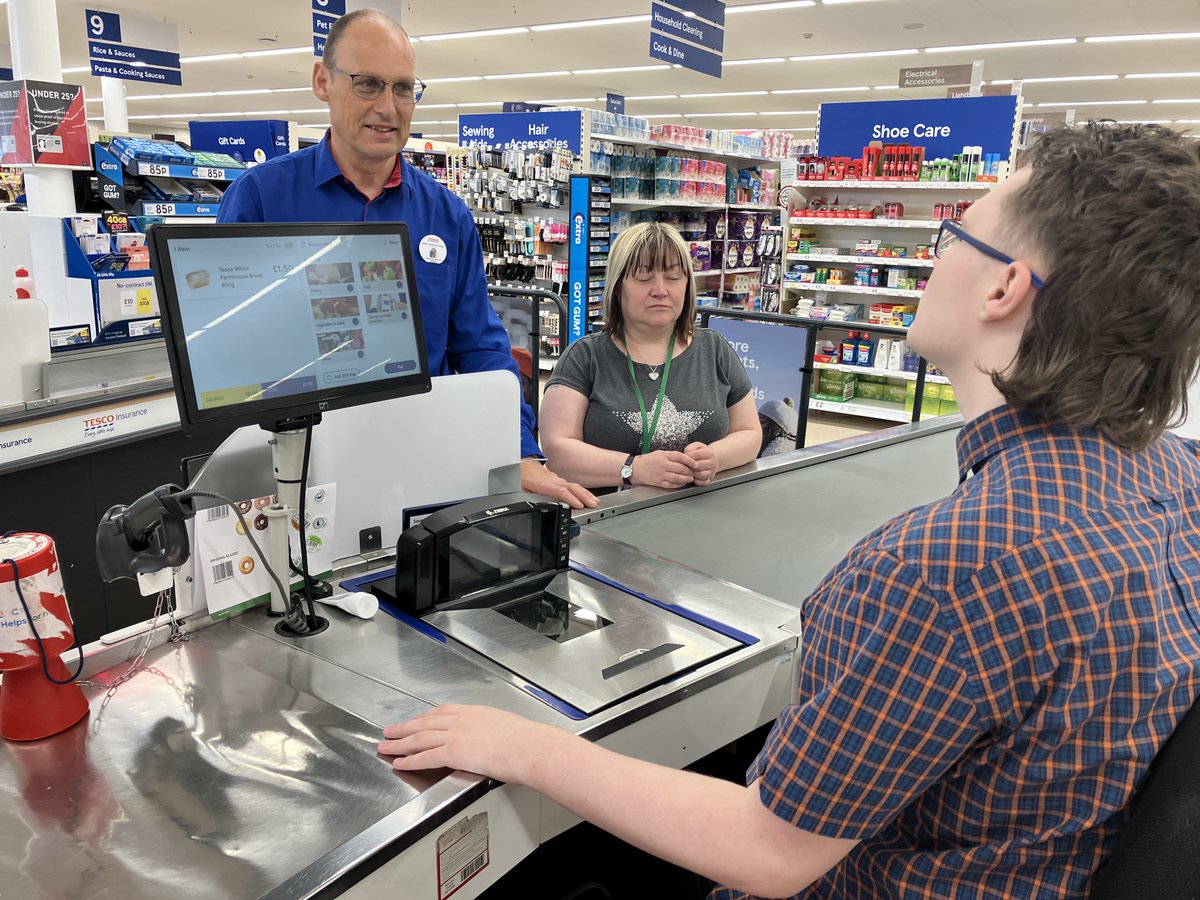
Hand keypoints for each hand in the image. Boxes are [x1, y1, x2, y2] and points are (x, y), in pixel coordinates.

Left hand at [379, 704, 566, 782]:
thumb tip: (495, 738)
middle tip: (390, 730)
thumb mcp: (507, 726)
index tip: (415, 720)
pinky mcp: (453, 752)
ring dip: (400, 742)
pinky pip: (425, 757)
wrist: (529, 747)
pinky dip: (409, 760)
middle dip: (405, 727)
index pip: (442, 712)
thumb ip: (493, 730)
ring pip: (420, 738)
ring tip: (385, 745)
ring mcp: (456, 736)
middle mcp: (462, 720)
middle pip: (425, 723)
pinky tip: (399, 762)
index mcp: (475, 713)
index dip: (425, 717)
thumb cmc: (527, 740)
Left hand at [521, 457, 597, 508]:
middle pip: (571, 487)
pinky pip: (572, 485)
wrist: (521, 463)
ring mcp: (557, 479)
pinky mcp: (558, 480)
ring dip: (585, 494)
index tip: (578, 505)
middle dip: (583, 496)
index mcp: (543, 484)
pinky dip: (582, 491)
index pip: (560, 491)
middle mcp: (553, 480)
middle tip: (593, 504)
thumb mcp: (519, 488)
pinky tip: (586, 496)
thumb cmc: (521, 475)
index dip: (570, 498)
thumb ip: (525, 496)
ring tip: (594, 501)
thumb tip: (530, 503)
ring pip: (574, 486)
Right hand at [632, 450, 697, 488]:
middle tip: (693, 472)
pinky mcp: (659, 482)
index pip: (680, 457)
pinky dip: (679, 484)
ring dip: (686, 479)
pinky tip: (682, 483)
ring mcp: (661, 474)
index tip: (695, 463)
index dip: (690, 461)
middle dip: (689, 471)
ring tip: (690, 478)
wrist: (635, 469)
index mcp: (664, 455)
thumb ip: (671, 456)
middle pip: (681, 468)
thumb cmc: (648, 460)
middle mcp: (663, 465)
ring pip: (678, 478)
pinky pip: (672, 485)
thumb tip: (684, 459)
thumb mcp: (660, 453)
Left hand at [684, 442, 720, 485]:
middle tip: (685, 465)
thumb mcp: (698, 446)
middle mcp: (712, 463)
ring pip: (701, 475)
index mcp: (710, 453)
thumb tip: (686, 454)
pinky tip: (694, 477)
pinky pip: (703, 483)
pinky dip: (697, 481)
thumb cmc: (704, 452)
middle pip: (698, 465)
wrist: (715, 459)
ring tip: (689, 471)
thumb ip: (691, 448)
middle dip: (689, 465)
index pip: (697, 454)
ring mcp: (712, 472)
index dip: (688, 456)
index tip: (684, 457)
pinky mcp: (710, 479)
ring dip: (693, 473)